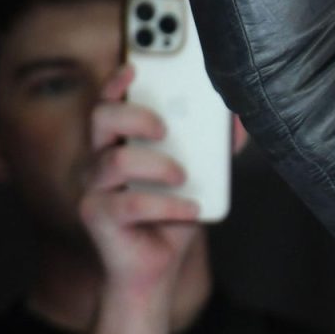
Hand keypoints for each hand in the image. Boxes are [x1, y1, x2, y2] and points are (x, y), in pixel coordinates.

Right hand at [81, 66, 202, 299]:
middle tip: (165, 128)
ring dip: (158, 165)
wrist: (160, 266)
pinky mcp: (97, 217)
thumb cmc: (175, 213)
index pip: (110, 101)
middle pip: (102, 118)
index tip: (135, 67)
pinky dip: (168, 205)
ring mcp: (94, 188)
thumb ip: (215, 146)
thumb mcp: (202, 175)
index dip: (117, 82)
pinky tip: (190, 210)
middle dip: (136, 114)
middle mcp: (100, 159)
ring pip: (116, 159)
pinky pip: (130, 203)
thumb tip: (240, 120)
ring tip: (182, 176)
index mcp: (121, 141)